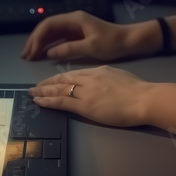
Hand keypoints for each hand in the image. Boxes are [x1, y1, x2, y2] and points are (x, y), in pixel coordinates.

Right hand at [21, 10, 144, 61]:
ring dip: (40, 43)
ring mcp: (75, 27)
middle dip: (35, 40)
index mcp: (75, 19)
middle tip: (25, 56)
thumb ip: (69, 49)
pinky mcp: (78, 35)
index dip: (37, 38)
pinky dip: (49, 46)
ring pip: (52, 33)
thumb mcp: (91, 47)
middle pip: (47, 28)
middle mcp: (73, 20)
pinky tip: (43, 55)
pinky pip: (59, 38)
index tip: (30, 52)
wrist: (129, 41)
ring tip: (30, 56)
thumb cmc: (112, 42)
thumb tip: (49, 53)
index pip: (49, 25)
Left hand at [29, 66, 149, 126]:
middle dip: (47, 83)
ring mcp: (86, 91)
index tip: (51, 80)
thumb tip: (102, 83)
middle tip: (35, 87)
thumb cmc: (138, 91)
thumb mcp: (121, 77)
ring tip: (32, 94)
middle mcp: (89, 78)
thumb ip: (109, 78)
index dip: (60, 77)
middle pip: (63, 79)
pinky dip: (48, 101)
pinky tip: (39, 102)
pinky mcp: (85, 105)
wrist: (143, 98)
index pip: (74, 73)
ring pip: (59, 89)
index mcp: (99, 70)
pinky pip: (62, 102)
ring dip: (43, 91)